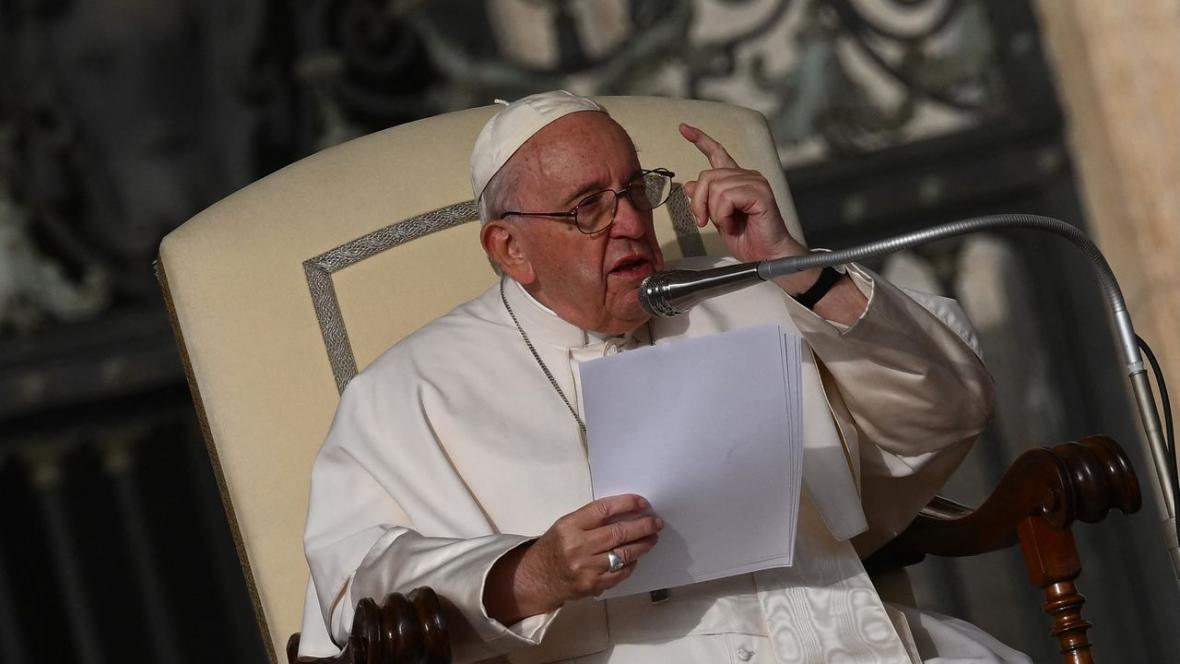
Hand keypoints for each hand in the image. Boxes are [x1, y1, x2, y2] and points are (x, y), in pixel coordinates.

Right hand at [484, 494, 661, 623]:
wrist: (537, 578)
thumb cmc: (555, 547)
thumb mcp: (566, 525)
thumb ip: (591, 519)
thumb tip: (625, 512)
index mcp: (570, 526)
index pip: (604, 510)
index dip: (626, 504)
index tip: (643, 503)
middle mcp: (578, 546)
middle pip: (618, 532)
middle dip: (642, 526)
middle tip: (656, 522)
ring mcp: (587, 568)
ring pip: (624, 553)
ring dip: (643, 545)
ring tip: (652, 538)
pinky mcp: (593, 584)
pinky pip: (620, 572)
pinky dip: (631, 564)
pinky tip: (636, 557)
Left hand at [678, 123, 864, 318]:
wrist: (766, 256)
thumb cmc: (748, 239)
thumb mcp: (717, 219)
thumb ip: (706, 201)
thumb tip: (690, 186)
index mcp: (737, 180)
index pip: (717, 154)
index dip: (700, 140)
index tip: (684, 128)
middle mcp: (747, 176)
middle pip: (707, 176)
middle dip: (699, 202)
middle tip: (704, 221)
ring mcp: (755, 182)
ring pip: (715, 187)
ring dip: (714, 212)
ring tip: (726, 224)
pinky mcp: (760, 192)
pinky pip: (727, 196)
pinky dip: (723, 214)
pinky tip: (733, 223)